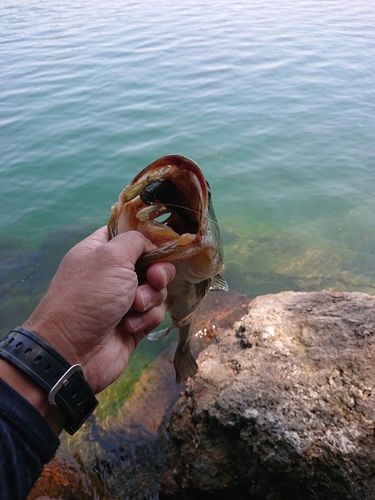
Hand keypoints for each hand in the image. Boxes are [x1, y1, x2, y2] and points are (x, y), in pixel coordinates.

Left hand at [23, 226, 174, 393]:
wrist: (72, 350)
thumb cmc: (89, 295)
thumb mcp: (111, 256)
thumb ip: (136, 241)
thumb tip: (151, 245)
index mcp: (101, 251)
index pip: (129, 235)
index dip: (148, 238)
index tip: (161, 245)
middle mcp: (112, 274)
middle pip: (150, 264)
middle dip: (158, 272)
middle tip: (154, 279)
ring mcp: (123, 300)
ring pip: (156, 290)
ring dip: (150, 297)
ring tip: (133, 307)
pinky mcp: (133, 324)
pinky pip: (154, 314)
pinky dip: (145, 318)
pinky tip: (128, 326)